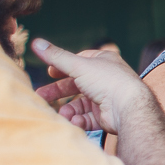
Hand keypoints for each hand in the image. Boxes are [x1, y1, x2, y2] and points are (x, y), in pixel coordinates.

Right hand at [32, 39, 147, 132]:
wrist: (129, 108)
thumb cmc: (107, 81)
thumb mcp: (78, 65)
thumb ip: (56, 57)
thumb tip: (36, 42)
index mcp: (104, 62)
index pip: (80, 61)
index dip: (63, 66)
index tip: (49, 72)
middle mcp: (106, 79)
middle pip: (76, 84)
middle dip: (58, 91)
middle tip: (41, 97)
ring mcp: (107, 98)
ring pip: (81, 104)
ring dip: (69, 110)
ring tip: (62, 115)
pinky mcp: (107, 115)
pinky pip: (88, 118)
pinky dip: (80, 120)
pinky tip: (76, 122)